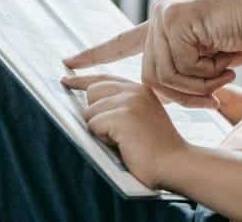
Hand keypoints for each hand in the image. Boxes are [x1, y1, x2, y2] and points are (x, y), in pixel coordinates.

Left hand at [61, 74, 188, 188]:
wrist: (175, 163)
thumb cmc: (155, 148)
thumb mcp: (140, 118)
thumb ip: (121, 106)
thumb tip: (87, 105)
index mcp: (141, 89)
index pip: (104, 78)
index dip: (82, 79)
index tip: (67, 80)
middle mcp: (135, 90)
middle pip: (93, 91)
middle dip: (95, 114)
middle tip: (115, 132)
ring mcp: (130, 101)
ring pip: (90, 111)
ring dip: (99, 130)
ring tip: (123, 140)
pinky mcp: (123, 115)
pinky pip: (93, 125)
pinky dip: (102, 138)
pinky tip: (122, 144)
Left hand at [63, 0, 241, 107]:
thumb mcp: (211, 57)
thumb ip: (184, 67)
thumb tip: (163, 93)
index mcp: (167, 21)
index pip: (125, 41)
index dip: (97, 54)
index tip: (68, 63)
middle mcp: (160, 15)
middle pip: (151, 75)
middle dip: (183, 92)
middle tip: (215, 92)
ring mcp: (165, 16)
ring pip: (162, 76)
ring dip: (196, 85)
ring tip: (224, 74)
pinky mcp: (174, 19)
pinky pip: (177, 68)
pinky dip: (203, 75)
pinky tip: (223, 63)